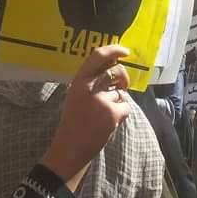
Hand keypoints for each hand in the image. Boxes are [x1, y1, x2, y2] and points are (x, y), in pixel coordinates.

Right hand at [41, 44, 132, 189]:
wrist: (70, 148)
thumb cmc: (73, 121)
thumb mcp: (75, 95)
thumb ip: (90, 81)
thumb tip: (112, 67)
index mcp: (79, 81)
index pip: (98, 56)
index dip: (114, 50)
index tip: (124, 51)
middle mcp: (90, 87)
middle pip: (116, 71)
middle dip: (123, 77)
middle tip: (122, 85)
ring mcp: (102, 100)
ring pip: (121, 92)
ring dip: (118, 101)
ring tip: (104, 114)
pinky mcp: (113, 114)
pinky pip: (126, 106)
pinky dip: (122, 113)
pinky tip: (109, 122)